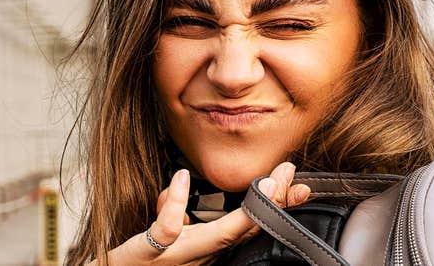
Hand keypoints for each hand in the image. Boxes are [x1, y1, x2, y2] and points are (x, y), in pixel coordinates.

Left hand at [89, 162, 310, 265]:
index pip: (248, 223)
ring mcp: (176, 256)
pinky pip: (165, 231)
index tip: (299, 184)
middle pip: (245, 229)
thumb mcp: (160, 228)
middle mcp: (197, 254)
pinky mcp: (148, 254)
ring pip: (218, 237)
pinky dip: (175, 206)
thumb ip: (175, 208)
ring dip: (247, 214)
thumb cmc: (134, 260)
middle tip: (290, 176)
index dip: (276, 206)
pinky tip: (181, 180)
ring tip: (264, 182)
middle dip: (274, 203)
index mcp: (203, 246)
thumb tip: (182, 181)